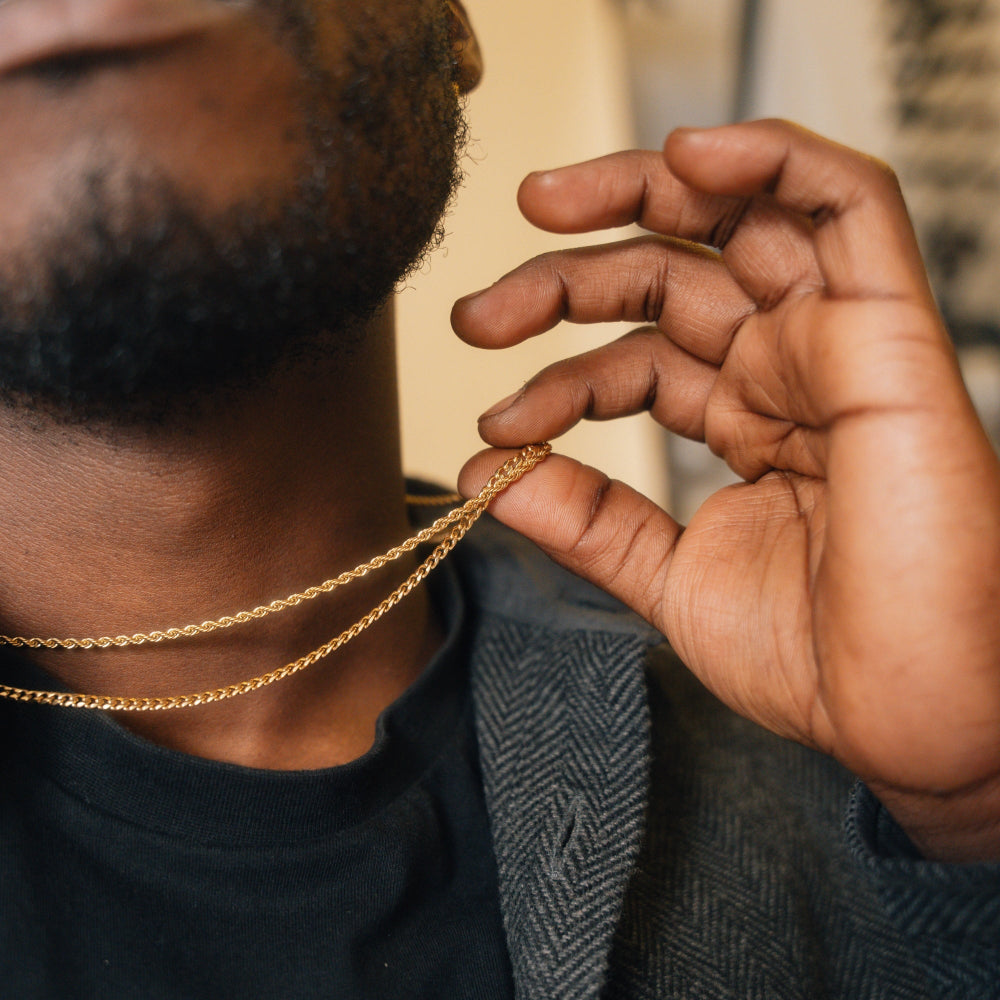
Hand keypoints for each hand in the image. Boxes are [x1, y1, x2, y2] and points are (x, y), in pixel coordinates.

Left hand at [453, 120, 999, 861]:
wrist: (912, 714)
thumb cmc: (817, 656)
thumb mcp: (668, 578)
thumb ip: (586, 521)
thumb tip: (487, 476)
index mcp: (744, 422)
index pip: (635, 357)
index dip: (557, 378)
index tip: (496, 424)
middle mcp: (786, 371)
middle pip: (667, 274)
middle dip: (563, 277)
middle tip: (476, 317)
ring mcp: (836, 343)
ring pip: (743, 216)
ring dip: (638, 190)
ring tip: (540, 202)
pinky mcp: (892, 331)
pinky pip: (849, 204)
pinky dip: (773, 160)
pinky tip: (687, 156)